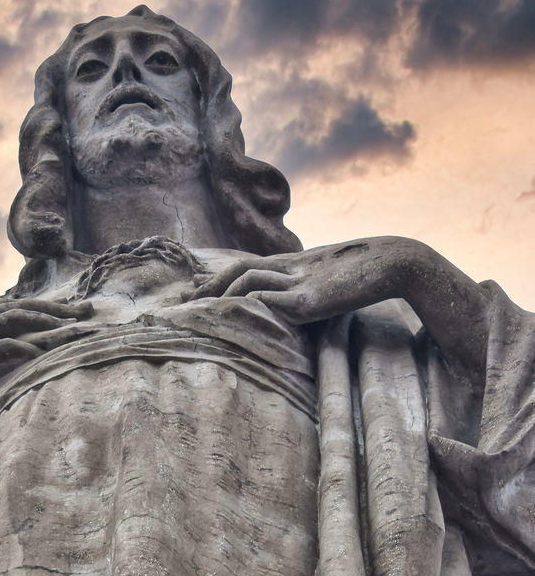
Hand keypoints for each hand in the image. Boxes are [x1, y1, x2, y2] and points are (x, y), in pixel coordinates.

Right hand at [0, 296, 94, 384]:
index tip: (75, 308)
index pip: (21, 306)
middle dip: (63, 311)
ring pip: (21, 322)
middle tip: (93, 312)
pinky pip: (0, 348)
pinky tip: (42, 351)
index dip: (50, 307)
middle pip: (30, 309)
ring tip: (80, 329)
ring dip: (53, 324)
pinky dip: (22, 347)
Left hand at [187, 238, 415, 322]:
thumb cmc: (363, 275)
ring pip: (246, 280)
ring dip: (219, 296)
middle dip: (208, 287)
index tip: (194, 290)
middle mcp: (289, 268)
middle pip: (238, 270)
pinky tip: (230, 314)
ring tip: (199, 313)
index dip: (217, 277)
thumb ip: (307, 289)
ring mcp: (297, 282)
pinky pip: (268, 298)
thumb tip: (293, 307)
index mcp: (292, 263)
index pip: (245, 265)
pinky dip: (246, 303)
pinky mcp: (308, 299)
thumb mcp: (328, 280)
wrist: (391, 261)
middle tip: (182, 304)